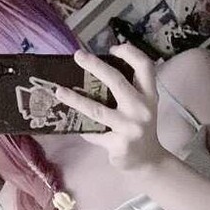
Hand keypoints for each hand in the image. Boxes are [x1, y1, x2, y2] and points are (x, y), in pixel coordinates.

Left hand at [54, 45, 168, 174]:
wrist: (148, 160)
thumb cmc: (140, 128)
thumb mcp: (142, 106)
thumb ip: (129, 89)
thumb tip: (94, 71)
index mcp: (150, 95)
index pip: (145, 66)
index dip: (130, 53)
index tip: (112, 48)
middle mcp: (143, 109)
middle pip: (117, 81)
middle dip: (95, 66)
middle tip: (78, 55)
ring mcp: (131, 127)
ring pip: (97, 109)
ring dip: (75, 99)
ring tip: (59, 91)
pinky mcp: (119, 144)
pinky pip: (94, 132)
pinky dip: (82, 128)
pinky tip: (72, 125)